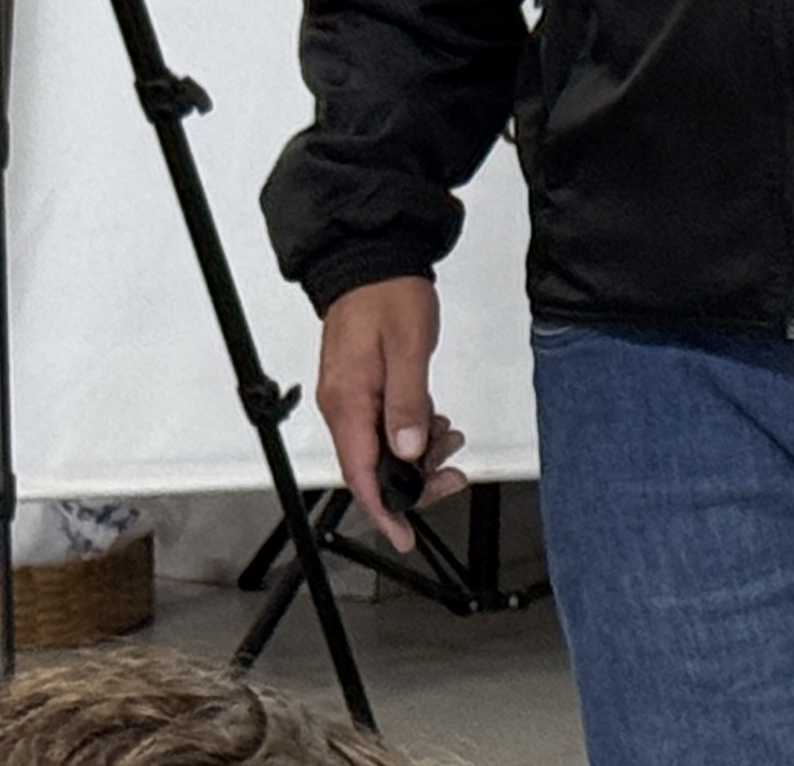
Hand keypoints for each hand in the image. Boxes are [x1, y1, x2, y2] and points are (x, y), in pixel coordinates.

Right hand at [316, 273, 461, 552]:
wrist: (372, 257)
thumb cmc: (388, 294)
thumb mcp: (408, 348)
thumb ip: (407, 402)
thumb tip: (408, 450)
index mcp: (348, 402)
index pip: (360, 474)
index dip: (383, 511)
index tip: (403, 536)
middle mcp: (342, 406)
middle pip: (372, 468)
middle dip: (413, 479)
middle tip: (451, 475)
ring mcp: (349, 397)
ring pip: (381, 448)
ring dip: (416, 452)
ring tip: (449, 437)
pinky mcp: (360, 387)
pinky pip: (382, 426)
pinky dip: (410, 431)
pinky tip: (433, 420)